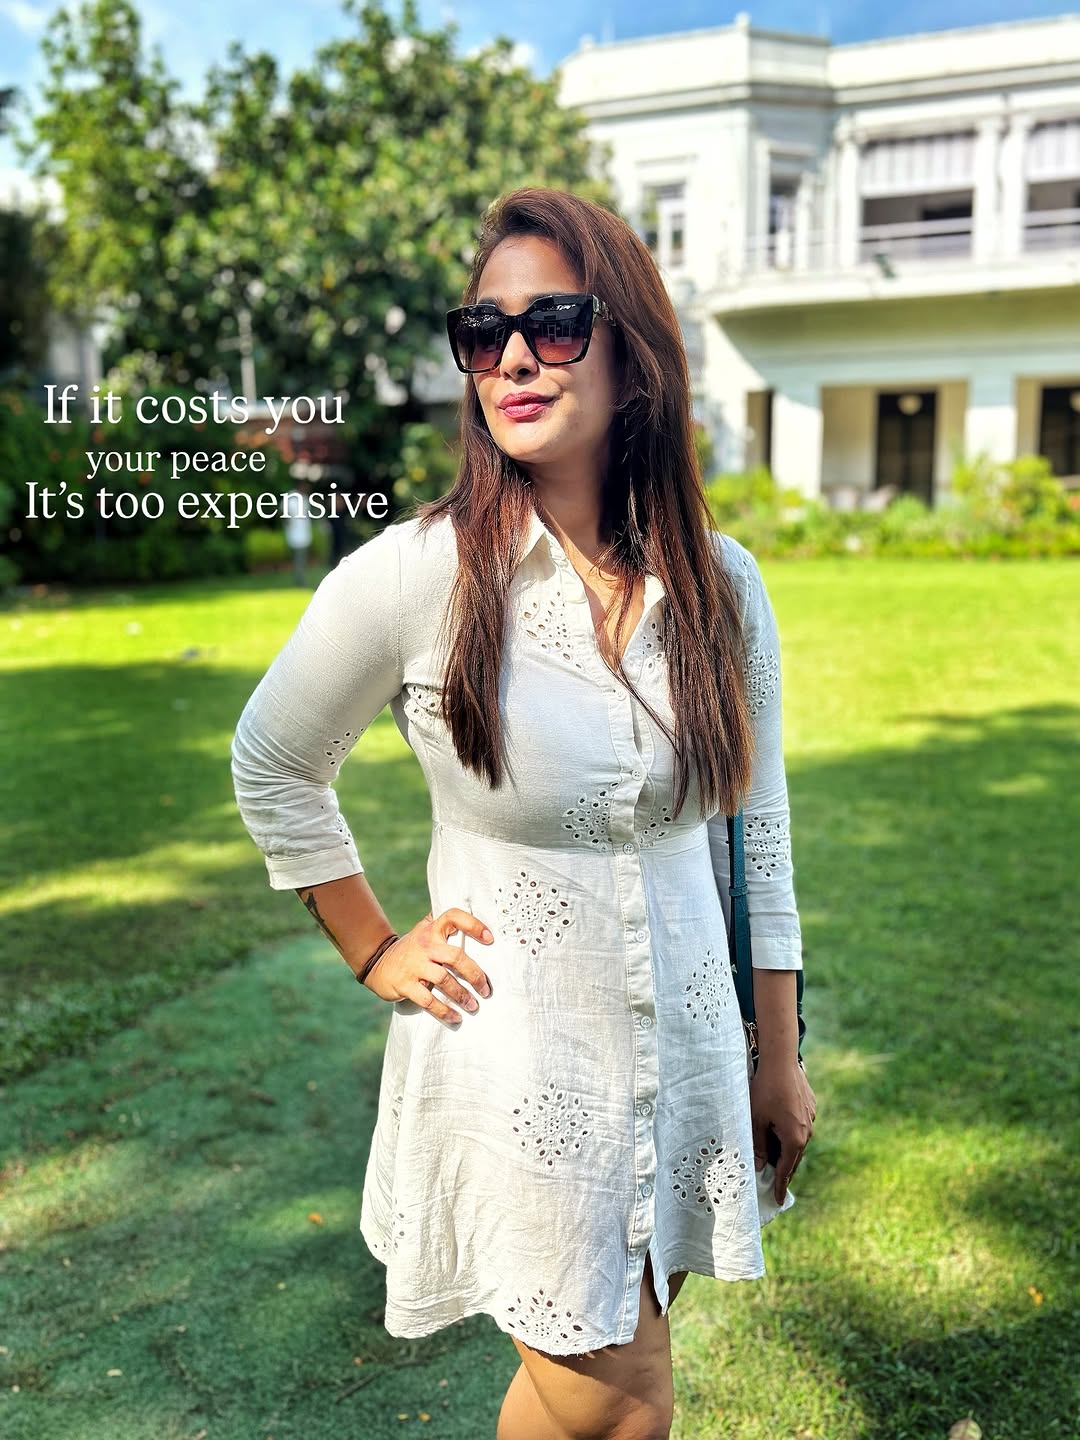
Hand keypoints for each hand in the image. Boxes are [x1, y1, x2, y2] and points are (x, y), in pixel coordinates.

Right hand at [361, 908, 493, 1025]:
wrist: (377, 962)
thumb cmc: (412, 948)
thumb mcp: (424, 930)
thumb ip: (443, 925)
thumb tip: (474, 917)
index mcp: (431, 930)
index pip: (452, 917)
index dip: (472, 925)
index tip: (490, 939)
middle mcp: (424, 945)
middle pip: (455, 957)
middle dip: (474, 975)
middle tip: (486, 990)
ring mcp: (414, 966)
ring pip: (444, 980)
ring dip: (462, 995)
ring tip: (473, 1006)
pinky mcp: (405, 985)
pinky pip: (429, 1001)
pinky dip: (444, 1011)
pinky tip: (455, 1018)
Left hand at [748, 1056, 815, 1206]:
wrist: (781, 1060)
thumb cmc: (765, 1090)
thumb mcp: (756, 1120)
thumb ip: (759, 1145)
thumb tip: (761, 1165)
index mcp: (794, 1138)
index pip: (786, 1169)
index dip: (780, 1185)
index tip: (777, 1199)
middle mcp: (807, 1131)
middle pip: (793, 1157)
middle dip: (783, 1168)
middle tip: (773, 1180)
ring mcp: (811, 1118)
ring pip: (797, 1141)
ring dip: (786, 1148)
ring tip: (772, 1154)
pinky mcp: (810, 1106)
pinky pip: (800, 1126)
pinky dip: (789, 1132)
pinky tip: (777, 1127)